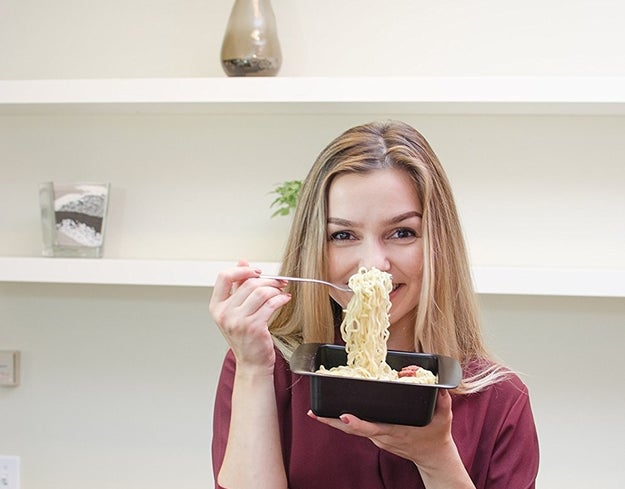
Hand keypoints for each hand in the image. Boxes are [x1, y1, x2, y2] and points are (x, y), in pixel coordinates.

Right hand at [209, 260, 291, 374]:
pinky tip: (284, 299)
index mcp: (216, 306)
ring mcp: (238, 321)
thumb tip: (242, 262)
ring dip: (275, 288)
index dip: (242, 270)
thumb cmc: (245, 337)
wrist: (252, 363)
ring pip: (260, 292)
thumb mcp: (235, 310)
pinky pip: (271, 304)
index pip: (224, 277)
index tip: (256, 271)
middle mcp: (224, 314)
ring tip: (281, 291)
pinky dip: (281, 299)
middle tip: (278, 281)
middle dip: (268, 280)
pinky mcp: (254, 327)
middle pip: (248, 283)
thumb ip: (238, 286)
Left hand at [308, 389, 454, 469]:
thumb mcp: (443, 418)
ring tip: (315, 412)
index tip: (343, 415)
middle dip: (332, 422)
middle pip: (352, 430)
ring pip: (351, 430)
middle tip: (313, 412)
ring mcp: (377, 439)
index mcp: (394, 432)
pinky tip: (333, 414)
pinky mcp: (376, 438)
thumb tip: (439, 386)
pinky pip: (357, 429)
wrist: (434, 458)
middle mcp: (381, 437)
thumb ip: (441, 400)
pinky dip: (344, 422)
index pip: (371, 428)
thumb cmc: (437, 437)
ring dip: (333, 421)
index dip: (356, 422)